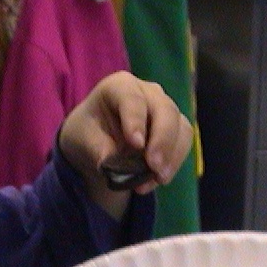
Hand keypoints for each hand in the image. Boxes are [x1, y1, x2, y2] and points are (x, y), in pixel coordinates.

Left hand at [58, 71, 193, 218]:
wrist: (96, 140)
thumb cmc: (88, 131)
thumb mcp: (83, 138)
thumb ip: (98, 148)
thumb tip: (114, 165)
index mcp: (120, 86)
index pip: (132, 98)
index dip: (136, 120)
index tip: (136, 145)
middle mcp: (147, 92)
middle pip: (165, 110)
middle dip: (162, 140)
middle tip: (154, 166)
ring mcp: (165, 109)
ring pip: (180, 127)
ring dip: (172, 155)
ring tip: (159, 178)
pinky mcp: (175, 128)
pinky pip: (184, 143)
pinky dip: (174, 163)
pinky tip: (157, 180)